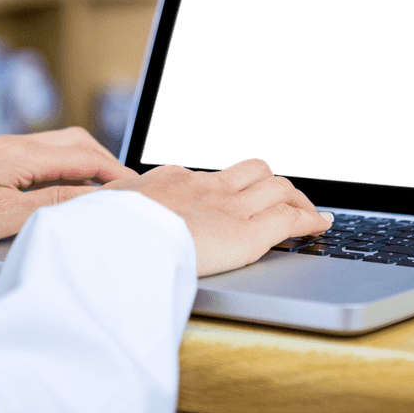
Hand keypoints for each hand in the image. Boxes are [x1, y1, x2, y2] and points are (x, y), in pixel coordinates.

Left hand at [0, 127, 137, 248]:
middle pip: (76, 142)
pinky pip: (36, 155)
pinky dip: (60, 167)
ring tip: (97, 189)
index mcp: (23, 155)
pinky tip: (56, 187)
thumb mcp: (3, 215)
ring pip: (56, 146)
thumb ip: (52, 201)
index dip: (116, 174)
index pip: (87, 158)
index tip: (138, 190)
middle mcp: (14, 144)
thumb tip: (92, 194)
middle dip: (106, 162)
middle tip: (124, 188)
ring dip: (83, 163)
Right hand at [103, 158, 332, 276]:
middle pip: (252, 170)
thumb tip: (92, 217)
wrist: (110, 242)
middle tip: (283, 199)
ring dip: (297, 198)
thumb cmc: (98, 234)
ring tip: (309, 213)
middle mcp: (203, 186)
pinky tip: (321, 227)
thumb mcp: (98, 215)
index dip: (230, 186)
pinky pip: (290, 218)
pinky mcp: (245, 232)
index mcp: (167, 182)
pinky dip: (310, 220)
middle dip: (272, 184)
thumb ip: (108, 213)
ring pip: (278, 186)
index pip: (209, 176)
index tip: (234, 195)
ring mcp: (227, 206)